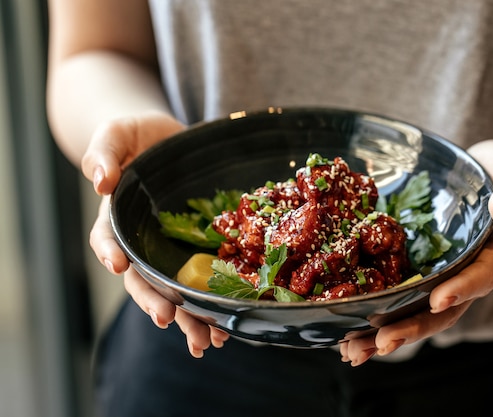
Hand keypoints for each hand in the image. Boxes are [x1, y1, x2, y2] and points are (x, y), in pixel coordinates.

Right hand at [84, 112, 229, 356]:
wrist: (170, 140)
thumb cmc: (138, 136)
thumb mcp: (117, 133)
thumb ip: (104, 152)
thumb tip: (99, 180)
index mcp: (116, 217)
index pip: (107, 238)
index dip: (110, 252)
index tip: (118, 266)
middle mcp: (142, 241)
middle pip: (143, 278)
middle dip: (155, 301)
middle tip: (168, 320)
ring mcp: (169, 250)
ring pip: (175, 291)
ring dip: (189, 318)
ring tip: (205, 340)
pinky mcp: (198, 251)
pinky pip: (202, 283)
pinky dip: (212, 307)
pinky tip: (225, 327)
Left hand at [339, 139, 492, 365]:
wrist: (484, 176)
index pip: (482, 275)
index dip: (462, 289)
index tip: (439, 300)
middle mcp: (469, 273)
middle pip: (445, 309)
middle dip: (414, 327)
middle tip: (382, 342)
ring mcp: (442, 276)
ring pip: (417, 312)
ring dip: (386, 333)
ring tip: (353, 352)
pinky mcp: (419, 271)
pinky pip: (400, 298)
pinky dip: (376, 318)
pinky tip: (348, 334)